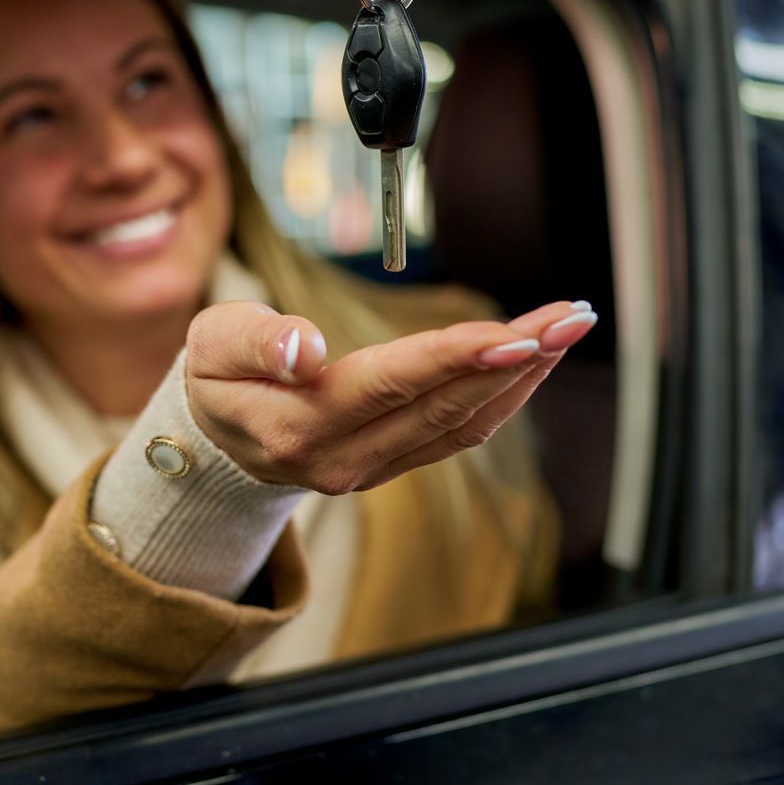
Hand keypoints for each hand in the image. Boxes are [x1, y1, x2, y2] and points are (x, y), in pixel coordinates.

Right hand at [185, 298, 598, 494]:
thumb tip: (305, 346)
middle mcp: (345, 458)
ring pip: (464, 423)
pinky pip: (460, 432)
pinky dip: (506, 395)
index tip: (516, 333)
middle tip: (572, 316)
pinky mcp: (394, 463)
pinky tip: (535, 358)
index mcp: (300, 425)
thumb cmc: (216, 378)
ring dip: (525, 376)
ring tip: (569, 326)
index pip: (392, 384)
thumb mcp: (211, 345)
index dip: (457, 357)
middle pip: (445, 405)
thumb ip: (257, 341)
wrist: (213, 442)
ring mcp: (374, 468)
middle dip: (517, 358)